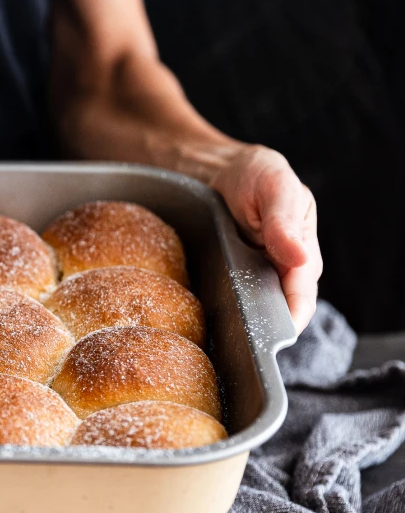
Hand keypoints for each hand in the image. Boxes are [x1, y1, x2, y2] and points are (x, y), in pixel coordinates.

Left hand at [210, 145, 321, 332]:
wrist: (224, 170)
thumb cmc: (257, 175)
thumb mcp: (274, 189)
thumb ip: (285, 223)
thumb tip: (300, 258)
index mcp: (304, 253)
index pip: (301, 299)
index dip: (289, 321)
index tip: (271, 339)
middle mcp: (285, 270)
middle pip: (278, 311)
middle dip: (262, 329)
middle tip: (237, 342)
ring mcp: (260, 275)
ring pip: (255, 310)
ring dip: (242, 323)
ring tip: (221, 336)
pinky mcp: (236, 276)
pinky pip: (233, 300)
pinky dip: (224, 310)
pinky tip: (207, 320)